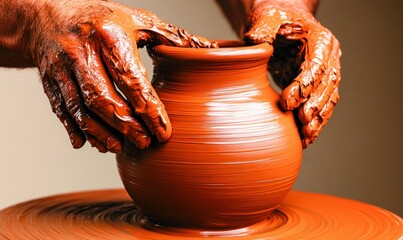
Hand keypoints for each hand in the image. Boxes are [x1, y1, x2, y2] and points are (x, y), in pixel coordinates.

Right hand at [26, 0, 213, 152]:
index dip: (149, 109)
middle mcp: (82, 52)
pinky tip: (92, 143)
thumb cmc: (102, 19)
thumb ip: (173, 38)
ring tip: (119, 148)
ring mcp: (62, 68)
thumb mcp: (138, 20)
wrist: (48, 14)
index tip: (164, 132)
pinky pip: (62, 110)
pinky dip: (77, 130)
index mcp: (109, 35)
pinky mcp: (50, 81)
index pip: (132, 79)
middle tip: (145, 143)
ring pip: (81, 109)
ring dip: (101, 133)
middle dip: (126, 126)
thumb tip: (211, 51)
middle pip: (103, 98)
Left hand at [244, 0, 340, 147]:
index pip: (316, 65)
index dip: (304, 85)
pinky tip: (306, 137)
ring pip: (328, 99)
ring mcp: (326, 73)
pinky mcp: (317, 86)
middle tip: (302, 123)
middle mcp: (328, 58)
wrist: (282, 24)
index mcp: (320, 40)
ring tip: (306, 136)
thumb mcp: (267, 17)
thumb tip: (253, 42)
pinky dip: (315, 122)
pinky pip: (321, 106)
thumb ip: (262, 28)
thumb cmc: (275, 18)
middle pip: (327, 85)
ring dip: (319, 119)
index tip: (288, 102)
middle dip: (315, 106)